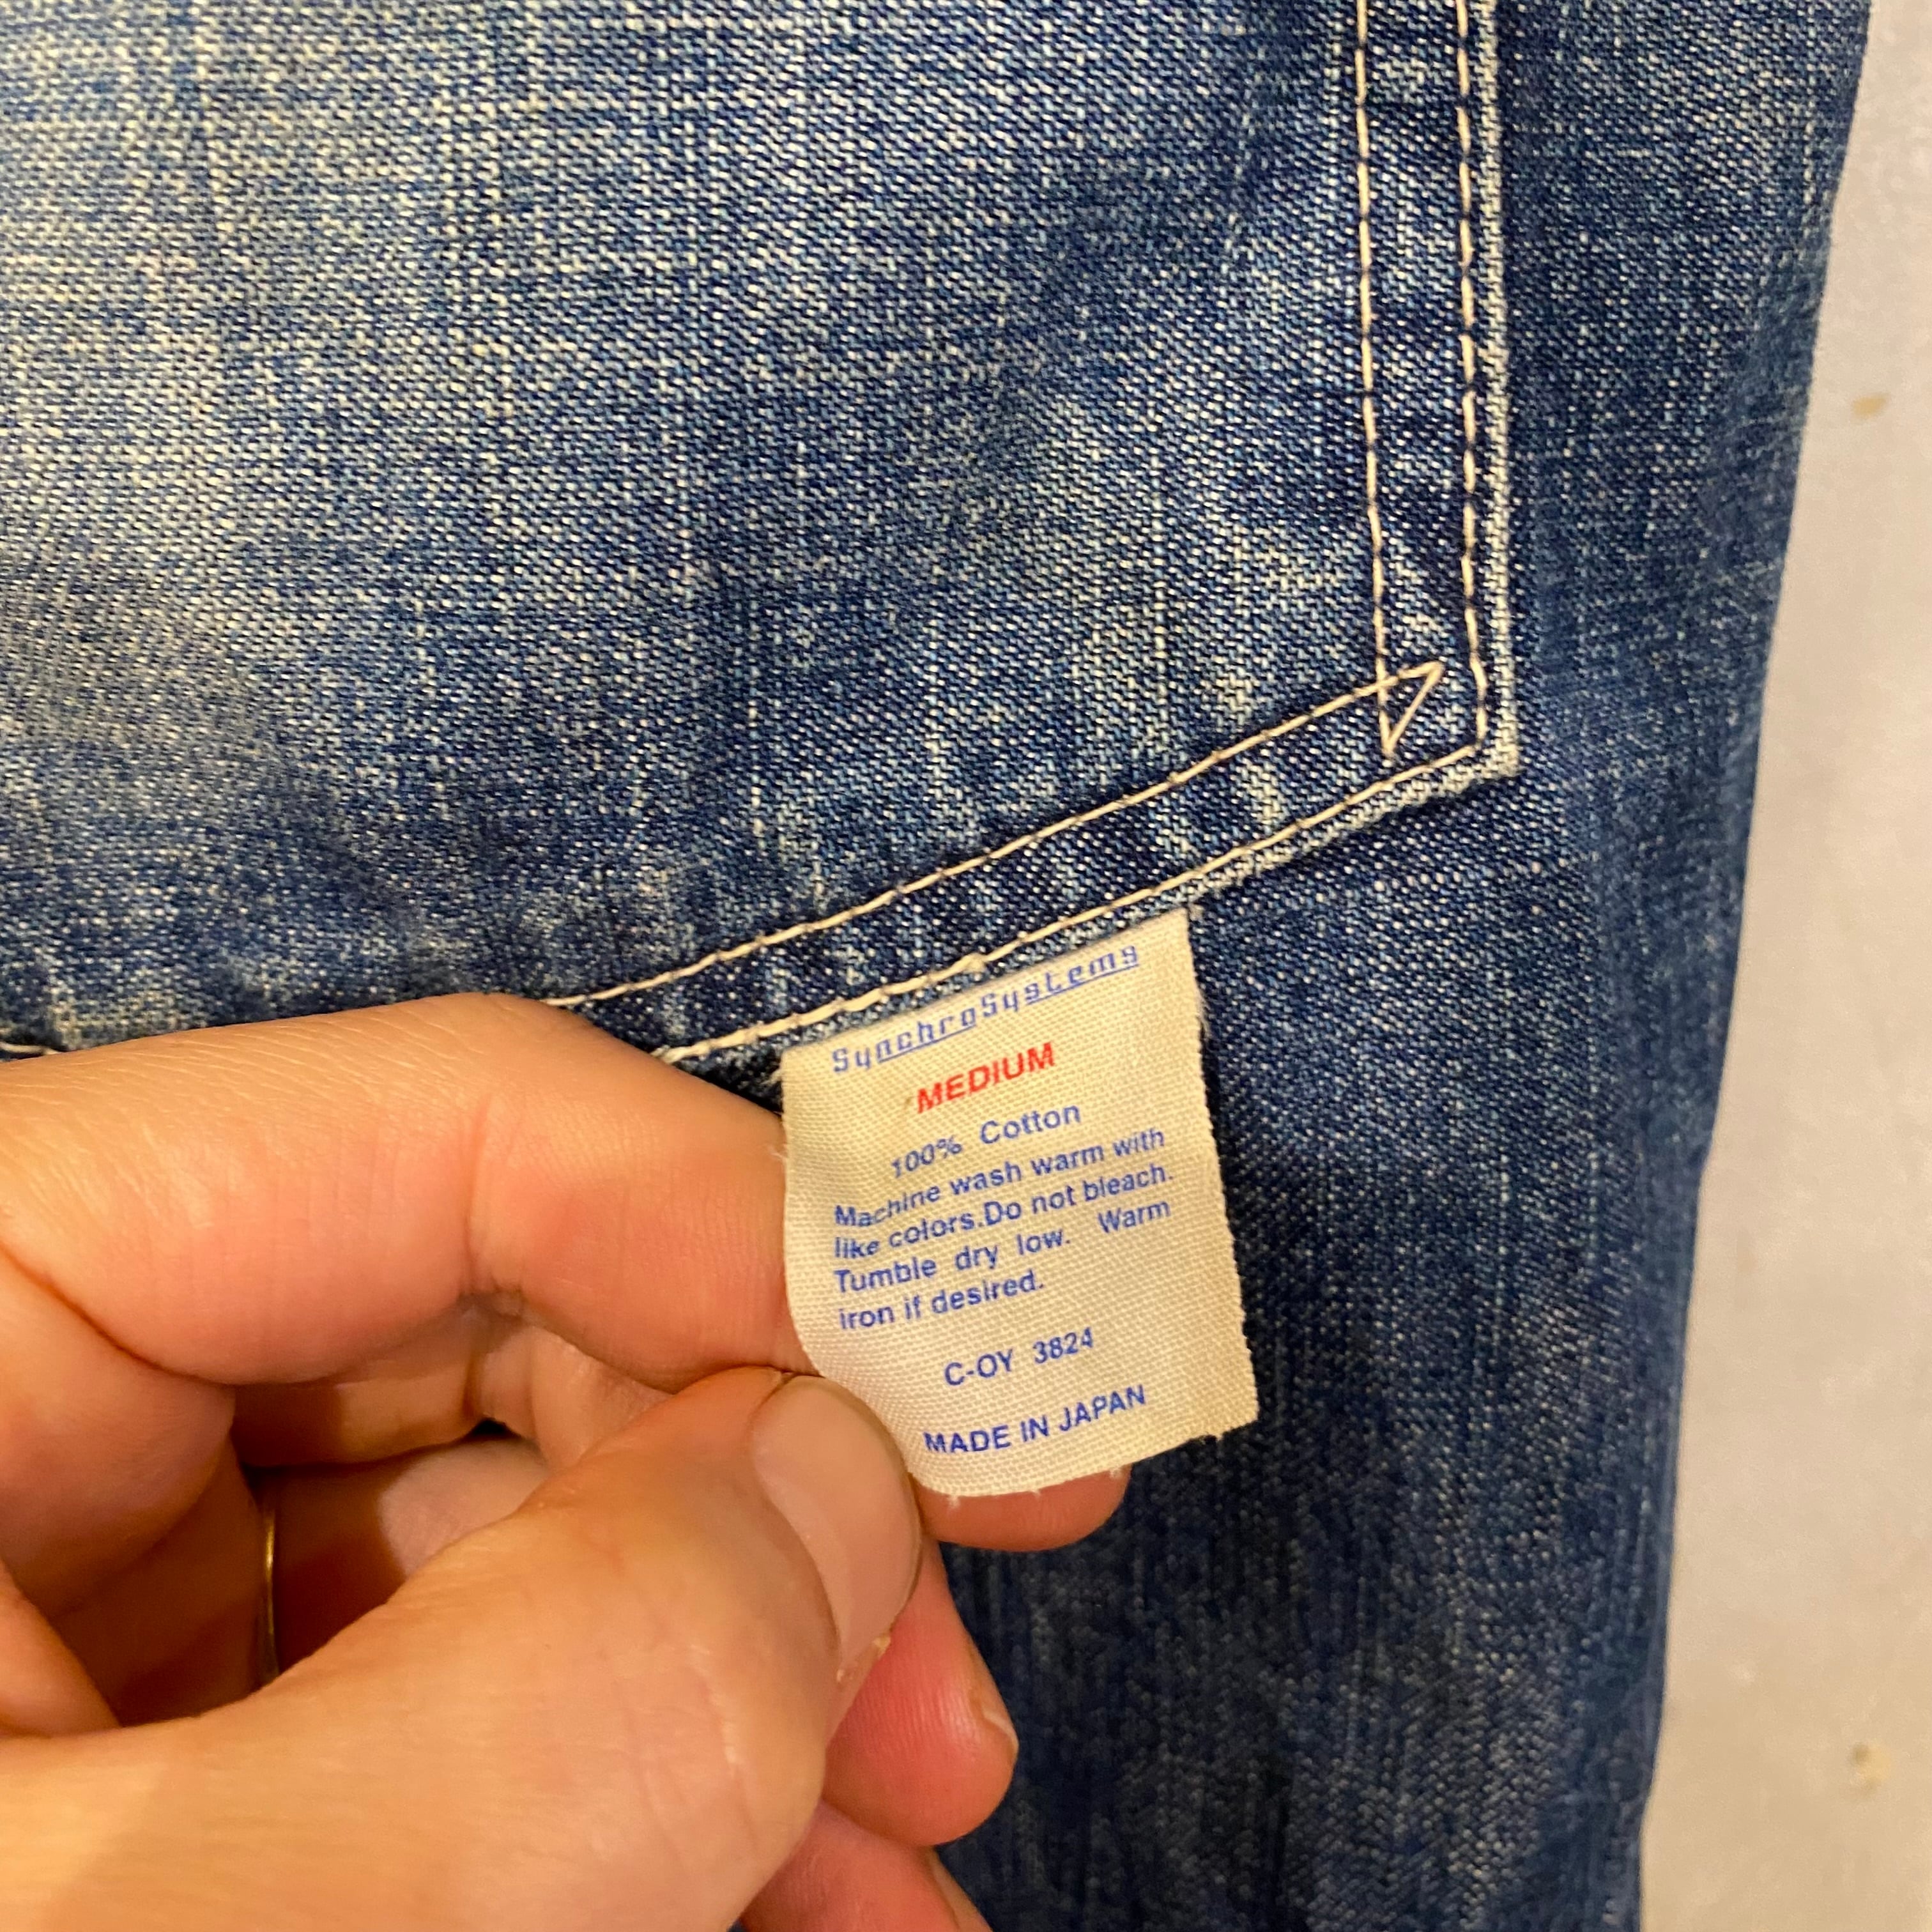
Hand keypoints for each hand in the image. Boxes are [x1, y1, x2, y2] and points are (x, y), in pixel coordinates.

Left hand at [0, 996, 1126, 1928]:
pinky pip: (467, 1689)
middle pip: (510, 1330)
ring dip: (739, 1682)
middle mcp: (30, 1399)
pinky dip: (641, 1790)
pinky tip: (791, 1902)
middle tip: (947, 1693)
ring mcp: (105, 1583)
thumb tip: (855, 1478)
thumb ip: (551, 1701)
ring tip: (911, 1852)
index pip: (440, 1132)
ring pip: (518, 1530)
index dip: (749, 1229)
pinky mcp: (181, 1741)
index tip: (993, 1383)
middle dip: (763, 1499)